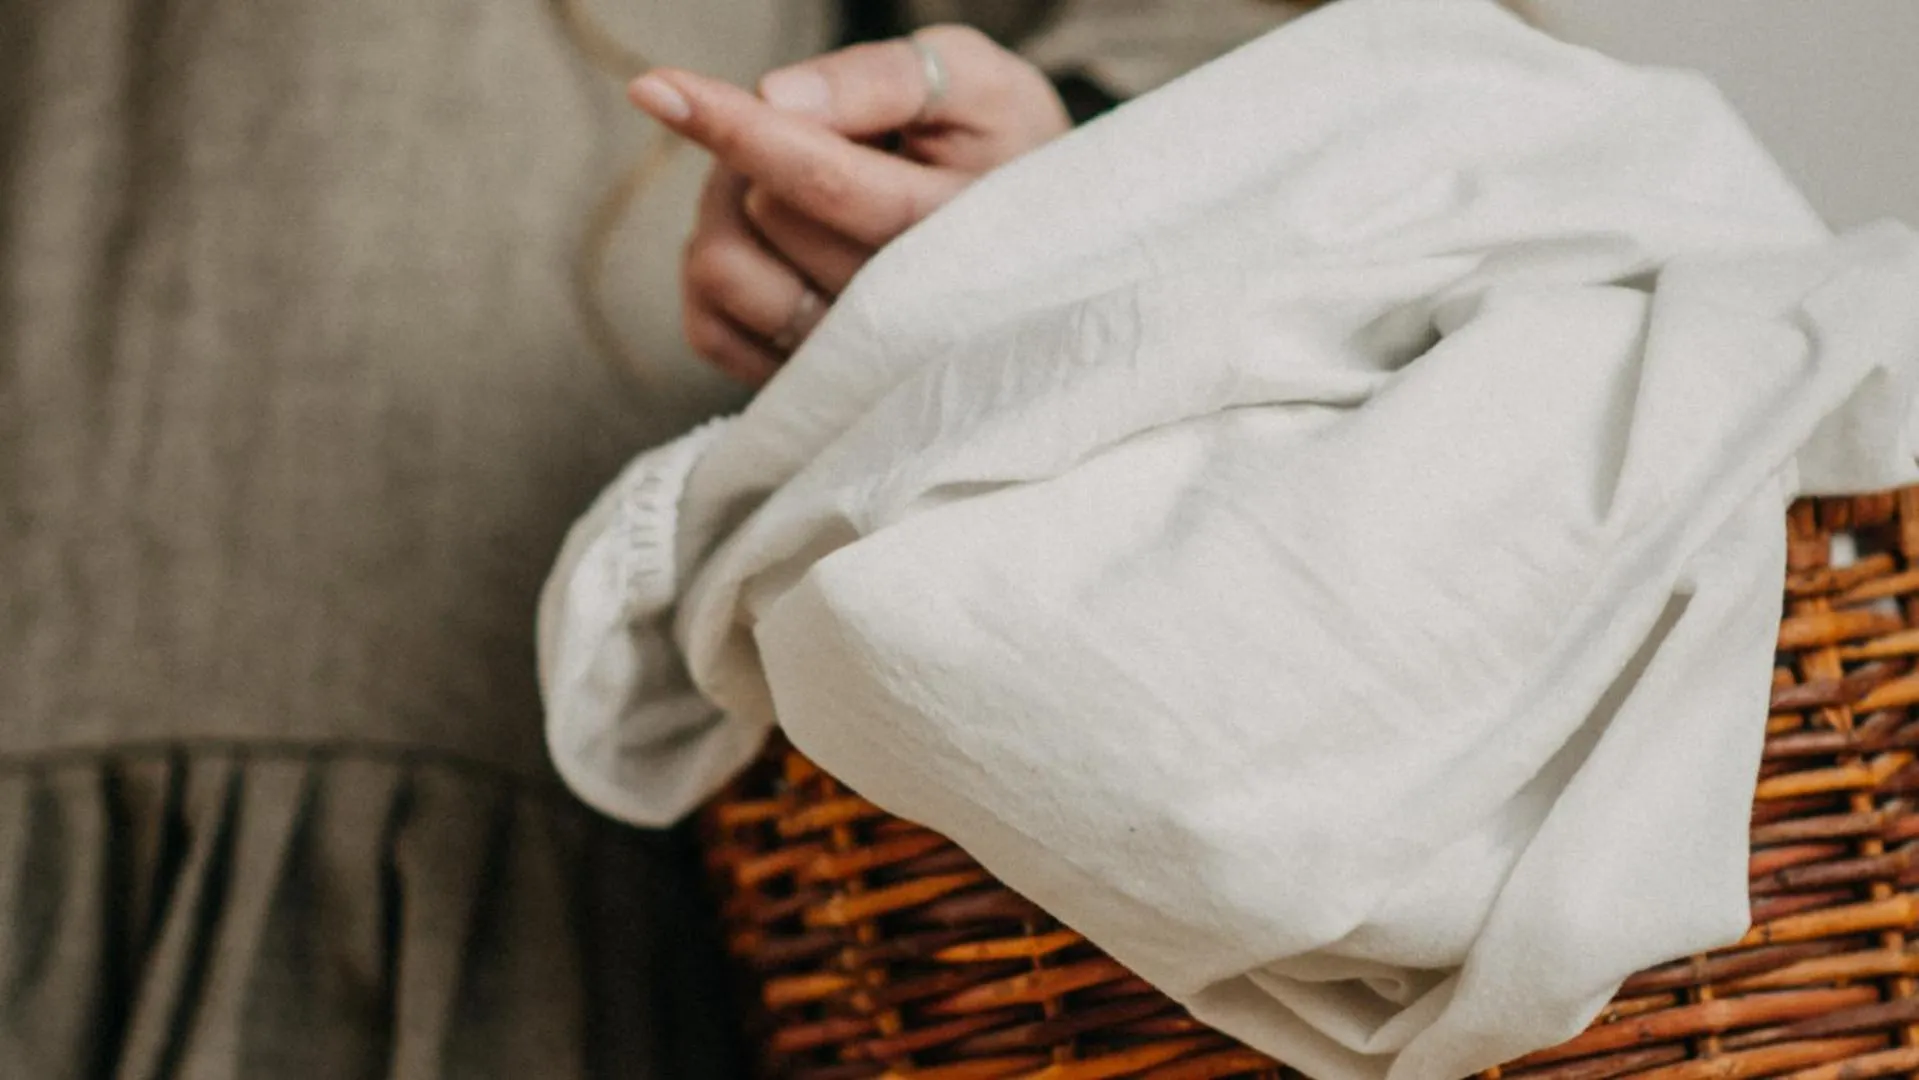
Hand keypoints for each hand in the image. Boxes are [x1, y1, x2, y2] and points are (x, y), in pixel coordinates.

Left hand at [631, 25, 1072, 384]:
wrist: (1039, 242)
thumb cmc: (999, 144)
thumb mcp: (974, 81)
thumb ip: (885, 78)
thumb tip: (777, 100)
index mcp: (956, 229)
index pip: (822, 178)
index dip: (736, 126)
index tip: (657, 87)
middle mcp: (904, 316)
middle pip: (763, 212)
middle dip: (757, 150)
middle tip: (806, 132)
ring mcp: (853, 367)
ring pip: (724, 272)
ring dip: (729, 209)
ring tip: (784, 186)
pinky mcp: (809, 393)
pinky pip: (708, 330)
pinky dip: (713, 273)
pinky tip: (767, 246)